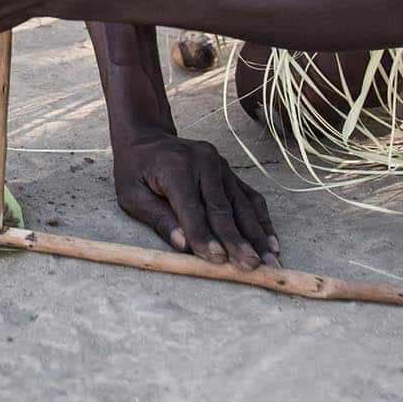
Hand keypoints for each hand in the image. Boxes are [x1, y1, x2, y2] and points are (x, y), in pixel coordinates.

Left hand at [116, 130, 278, 268]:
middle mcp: (203, 162)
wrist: (147, 136)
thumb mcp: (132, 194)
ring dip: (257, 234)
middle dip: (237, 240)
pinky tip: (270, 241)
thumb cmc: (135, 169)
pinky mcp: (229, 171)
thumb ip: (158, 218)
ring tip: (269, 260)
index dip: (205, 235)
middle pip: (223, 209)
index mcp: (175, 167)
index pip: (192, 208)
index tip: (218, 260)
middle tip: (251, 266)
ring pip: (242, 205)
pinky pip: (249, 197)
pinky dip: (261, 220)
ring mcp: (220, 165)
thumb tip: (184, 245)